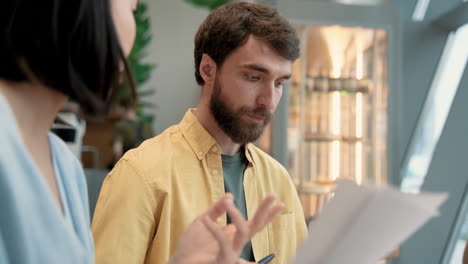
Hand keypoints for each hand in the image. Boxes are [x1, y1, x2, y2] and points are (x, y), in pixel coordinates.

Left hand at [168, 193, 283, 263]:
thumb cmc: (191, 246)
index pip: (255, 223)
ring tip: (228, 204)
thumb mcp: (203, 221)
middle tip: (273, 195)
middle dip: (264, 210)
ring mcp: (231, 254)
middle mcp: (236, 244)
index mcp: (233, 235)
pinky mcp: (223, 261)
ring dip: (237, 217)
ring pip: (243, 233)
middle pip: (255, 226)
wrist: (179, 263)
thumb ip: (216, 209)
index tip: (280, 202)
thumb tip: (230, 195)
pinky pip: (223, 243)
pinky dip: (215, 230)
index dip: (267, 213)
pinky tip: (205, 220)